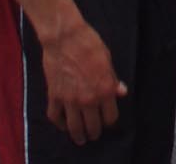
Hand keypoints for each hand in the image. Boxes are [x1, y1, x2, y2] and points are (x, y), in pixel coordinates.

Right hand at [38, 16, 126, 144]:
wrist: (65, 38)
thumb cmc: (90, 44)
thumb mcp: (108, 60)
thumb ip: (113, 80)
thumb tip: (122, 92)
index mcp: (105, 90)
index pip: (110, 117)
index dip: (110, 120)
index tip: (108, 120)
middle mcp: (88, 99)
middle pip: (93, 126)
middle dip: (95, 132)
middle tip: (94, 134)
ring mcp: (70, 99)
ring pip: (74, 127)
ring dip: (78, 135)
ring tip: (80, 138)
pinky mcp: (54, 96)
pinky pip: (55, 117)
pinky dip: (59, 123)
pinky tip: (63, 124)